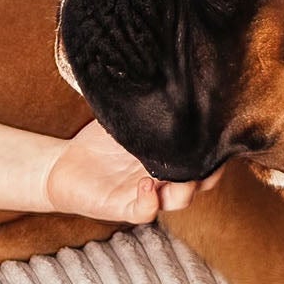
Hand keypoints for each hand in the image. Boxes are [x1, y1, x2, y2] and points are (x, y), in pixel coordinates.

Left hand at [43, 119, 203, 221]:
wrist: (63, 164)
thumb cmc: (100, 141)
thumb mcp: (126, 117)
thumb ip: (145, 104)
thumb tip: (160, 72)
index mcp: (168, 157)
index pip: (203, 157)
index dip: (216, 150)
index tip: (219, 131)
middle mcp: (163, 178)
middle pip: (201, 181)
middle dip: (209, 171)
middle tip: (205, 153)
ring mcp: (146, 194)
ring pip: (179, 199)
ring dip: (184, 188)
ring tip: (175, 170)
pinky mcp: (123, 206)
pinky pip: (145, 211)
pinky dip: (149, 202)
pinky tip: (145, 185)